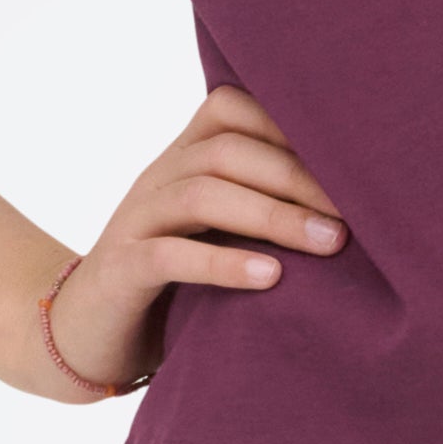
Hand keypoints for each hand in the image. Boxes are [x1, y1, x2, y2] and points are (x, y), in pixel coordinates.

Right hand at [42, 86, 345, 394]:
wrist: (85, 334)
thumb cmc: (174, 286)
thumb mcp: (218, 235)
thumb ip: (262, 207)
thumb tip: (357, 205)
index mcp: (181, 160)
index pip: (230, 109)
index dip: (288, 123)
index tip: (349, 158)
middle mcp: (156, 179)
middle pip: (225, 151)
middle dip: (297, 176)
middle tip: (356, 212)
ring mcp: (134, 221)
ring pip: (201, 194)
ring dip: (273, 216)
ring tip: (329, 243)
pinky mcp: (120, 271)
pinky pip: (168, 255)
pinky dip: (223, 263)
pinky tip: (270, 276)